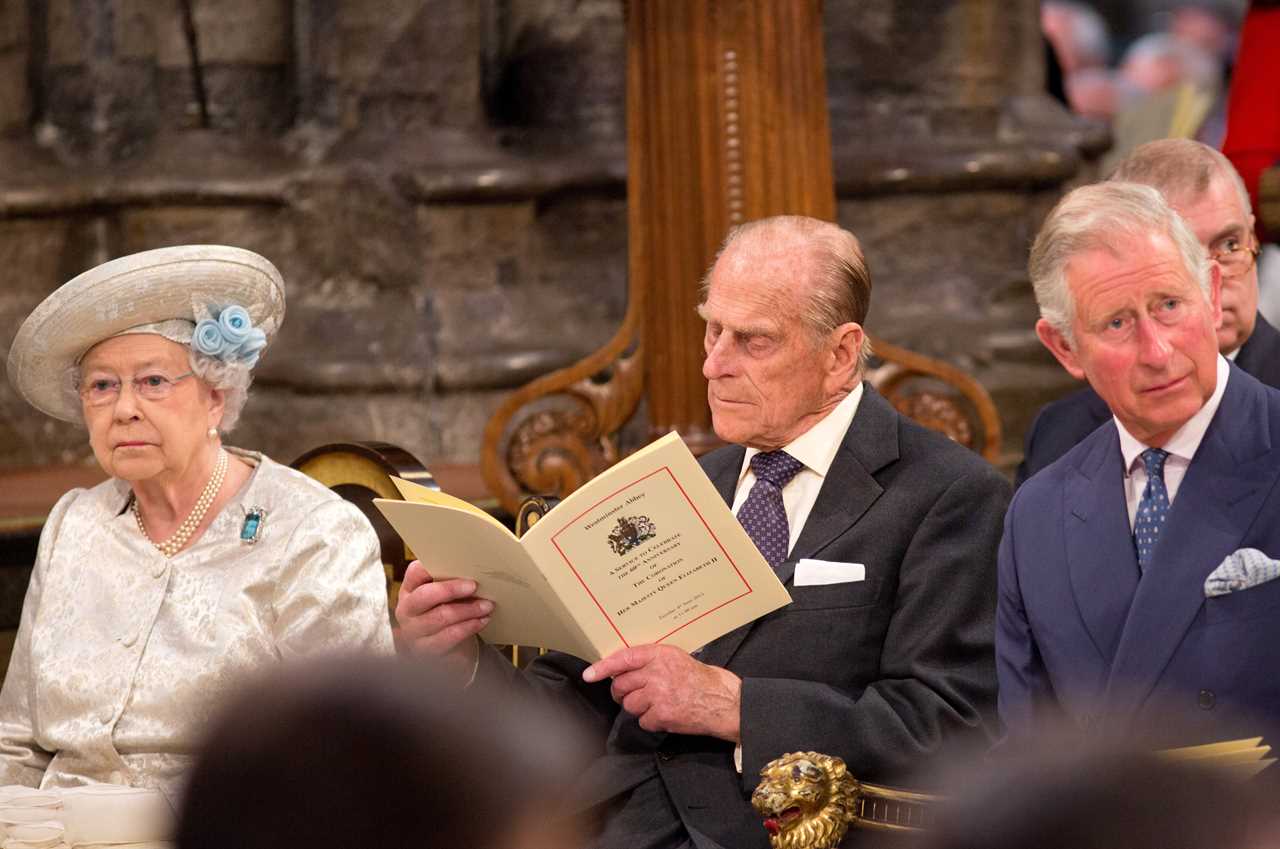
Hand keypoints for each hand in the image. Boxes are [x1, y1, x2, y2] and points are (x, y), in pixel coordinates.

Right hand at [395, 561, 492, 674]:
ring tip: (487, 605)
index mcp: (409, 589)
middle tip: (474, 585)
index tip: (455, 562)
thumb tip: (474, 568)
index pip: (415, 572)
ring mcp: (414, 631)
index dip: (432, 566)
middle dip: (452, 589)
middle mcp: (407, 609)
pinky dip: (469, 626)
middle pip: (425, 595)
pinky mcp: (426, 649)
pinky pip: (450, 636)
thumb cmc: (446, 613)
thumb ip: (450, 582)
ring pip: (441, 616)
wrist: (446, 652)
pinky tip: (482, 620)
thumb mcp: (445, 596)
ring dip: (469, 609)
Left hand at [583, 645, 741, 741]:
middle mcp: (657, 672)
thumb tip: (625, 669)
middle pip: (622, 685)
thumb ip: (652, 661)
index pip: (623, 658)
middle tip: (631, 695)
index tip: (590, 675)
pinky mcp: (662, 714)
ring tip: (656, 705)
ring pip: (629, 704)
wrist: (724, 701)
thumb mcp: (677, 659)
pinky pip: (643, 721)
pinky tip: (665, 716)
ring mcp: (658, 694)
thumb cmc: (702, 680)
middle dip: (622, 693)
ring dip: (638, 708)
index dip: (603, 667)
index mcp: (660, 654)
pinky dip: (651, 722)